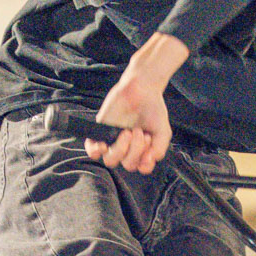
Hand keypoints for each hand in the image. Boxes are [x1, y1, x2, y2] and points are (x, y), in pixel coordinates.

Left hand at [86, 32, 188, 172]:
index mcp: (142, 151)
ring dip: (120, 150)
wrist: (142, 88)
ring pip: (111, 160)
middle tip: (140, 132)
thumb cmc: (153, 108)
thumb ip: (160, 147)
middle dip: (135, 150)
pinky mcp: (101, 131)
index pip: (141, 167)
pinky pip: (92, 149)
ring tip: (127, 132)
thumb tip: (151, 159)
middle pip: (127, 164)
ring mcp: (113, 141)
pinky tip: (103, 145)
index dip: (145, 163)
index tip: (150, 150)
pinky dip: (95, 151)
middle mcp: (127, 149)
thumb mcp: (163, 130)